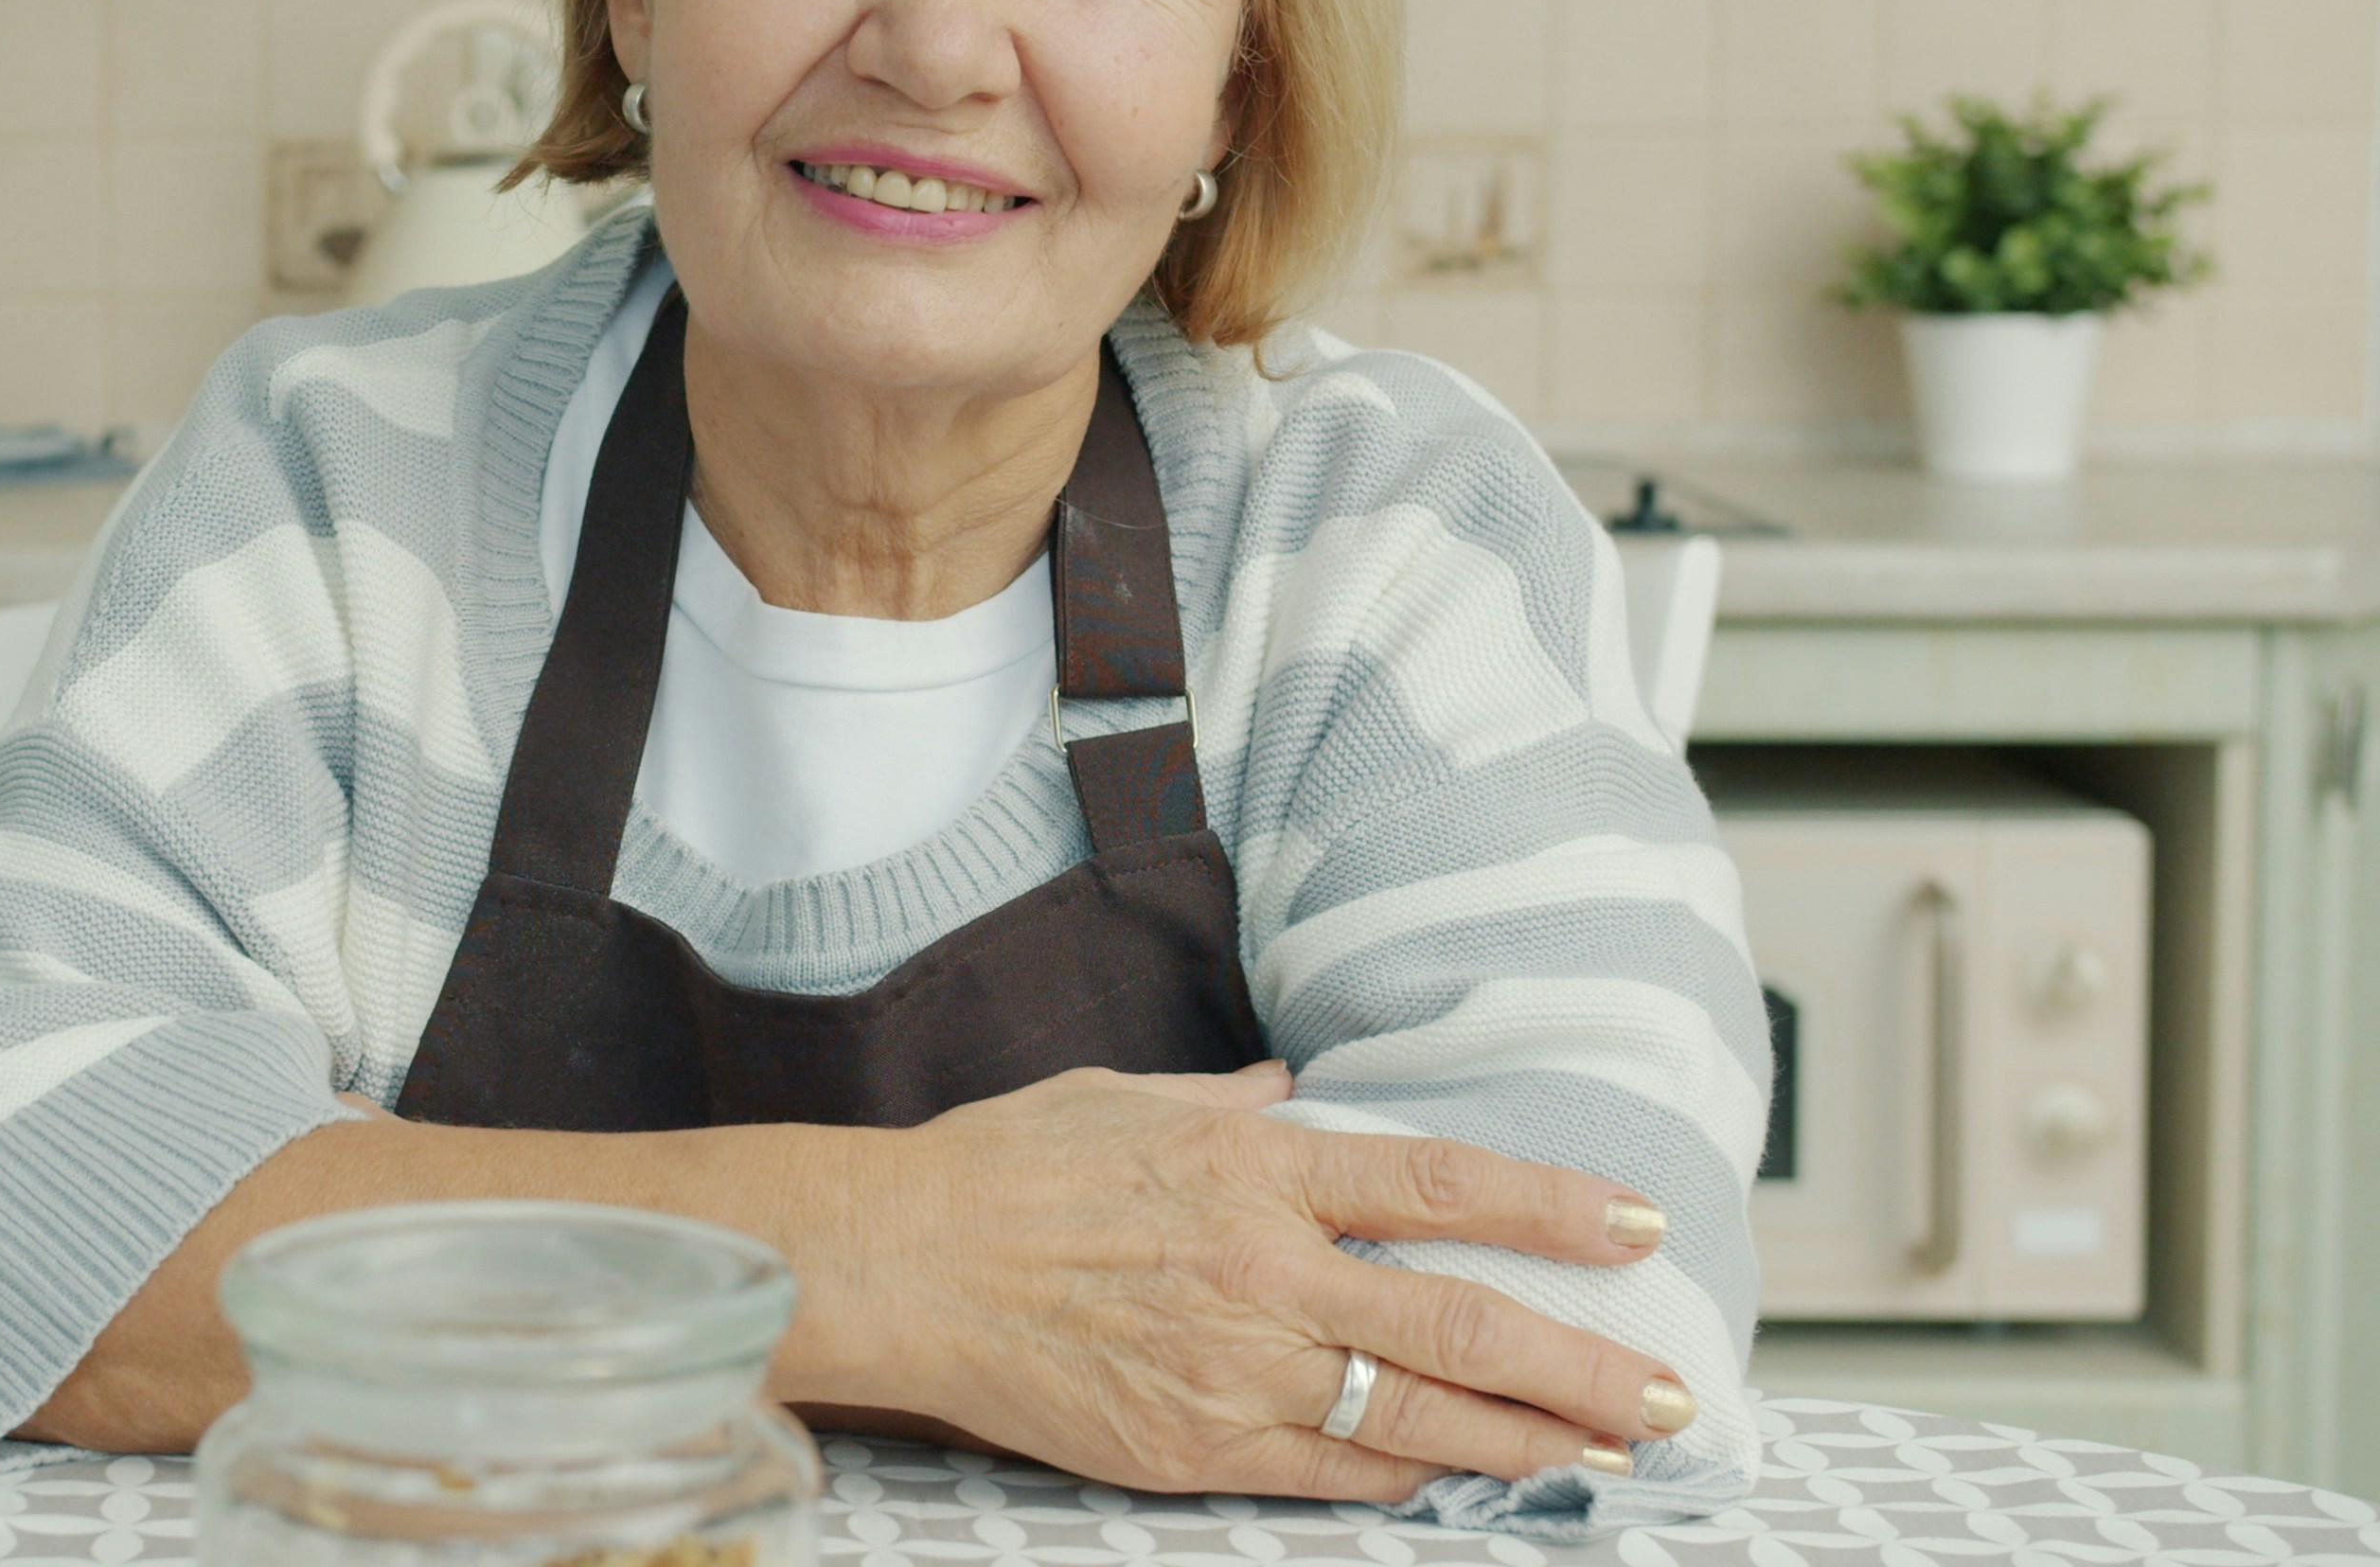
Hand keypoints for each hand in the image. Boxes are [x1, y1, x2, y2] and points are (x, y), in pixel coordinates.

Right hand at [807, 1065, 1688, 1501]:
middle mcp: (1265, 1271)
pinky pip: (1337, 1474)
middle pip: (1462, 1323)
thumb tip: (1297, 1093)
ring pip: (1420, 1417)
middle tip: (1671, 1396)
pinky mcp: (1196, 1447)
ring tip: (1605, 1453)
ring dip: (1529, 1440)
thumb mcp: (1125, 1101)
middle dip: (1584, 1366)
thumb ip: (1229, 1106)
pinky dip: (1414, 1475)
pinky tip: (1467, 1476)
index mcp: (1255, 1169)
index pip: (1443, 1185)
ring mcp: (1235, 1370)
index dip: (1555, 1208)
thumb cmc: (1004, 1169)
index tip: (1639, 1223)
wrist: (898, 1265)